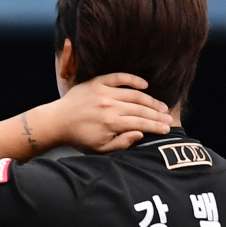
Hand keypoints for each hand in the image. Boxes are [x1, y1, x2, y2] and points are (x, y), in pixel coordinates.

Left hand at [54, 74, 172, 152]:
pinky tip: (145, 85)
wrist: (57, 122)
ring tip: (161, 106)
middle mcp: (110, 106)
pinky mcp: (97, 83)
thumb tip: (140, 134)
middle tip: (168, 118)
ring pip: (134, 94)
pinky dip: (133, 80)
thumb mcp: (99, 149)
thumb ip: (121, 143)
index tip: (166, 128)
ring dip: (150, 100)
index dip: (155, 126)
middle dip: (157, 114)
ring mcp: (104, 93)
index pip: (140, 123)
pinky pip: (119, 77)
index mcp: (111, 123)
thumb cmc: (79, 138)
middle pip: (141, 109)